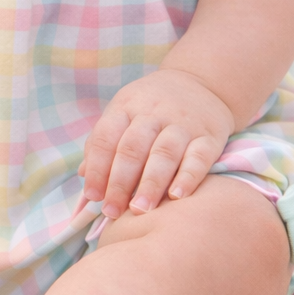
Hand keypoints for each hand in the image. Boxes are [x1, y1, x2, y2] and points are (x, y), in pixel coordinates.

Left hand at [80, 69, 234, 218]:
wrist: (200, 83)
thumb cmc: (151, 107)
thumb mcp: (124, 111)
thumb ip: (103, 141)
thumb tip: (84, 174)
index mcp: (127, 106)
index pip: (107, 136)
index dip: (98, 168)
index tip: (93, 197)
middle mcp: (154, 113)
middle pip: (133, 147)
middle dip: (121, 182)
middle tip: (113, 211)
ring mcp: (183, 124)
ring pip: (165, 153)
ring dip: (151, 183)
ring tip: (141, 209)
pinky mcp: (209, 136)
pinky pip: (199, 157)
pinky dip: (189, 177)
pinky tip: (177, 196)